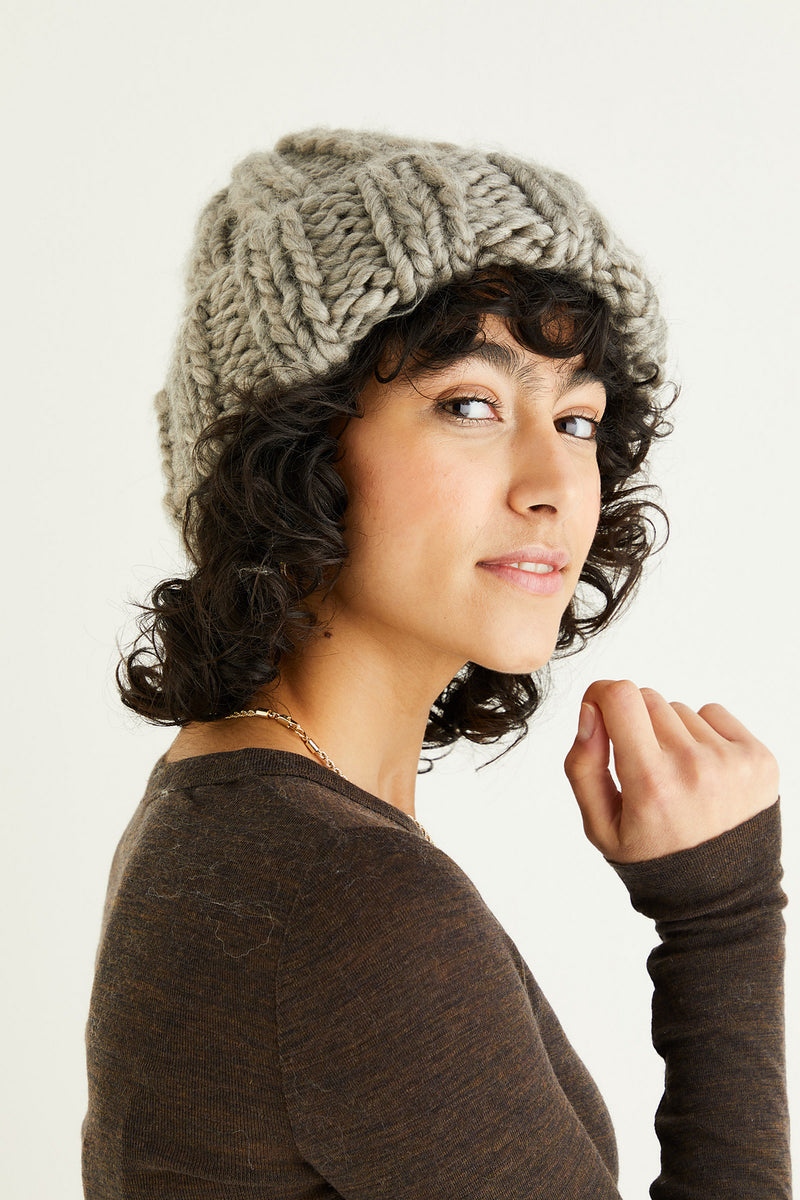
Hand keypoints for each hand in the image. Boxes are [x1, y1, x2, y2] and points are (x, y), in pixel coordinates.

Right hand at [563, 680, 779, 862]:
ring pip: (680, 709)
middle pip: (648, 699)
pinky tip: (703, 773)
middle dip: (634, 722)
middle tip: (642, 765)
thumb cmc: (656, 860)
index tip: (599, 710)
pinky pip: (714, 714)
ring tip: (677, 778)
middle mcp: (694, 768)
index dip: (602, 694)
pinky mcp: (759, 759)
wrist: (723, 897)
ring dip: (670, 732)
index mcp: (651, 785)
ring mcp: (731, 762)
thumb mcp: (600, 827)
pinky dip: (703, 734)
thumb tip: (590, 711)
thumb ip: (583, 766)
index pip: (622, 697)